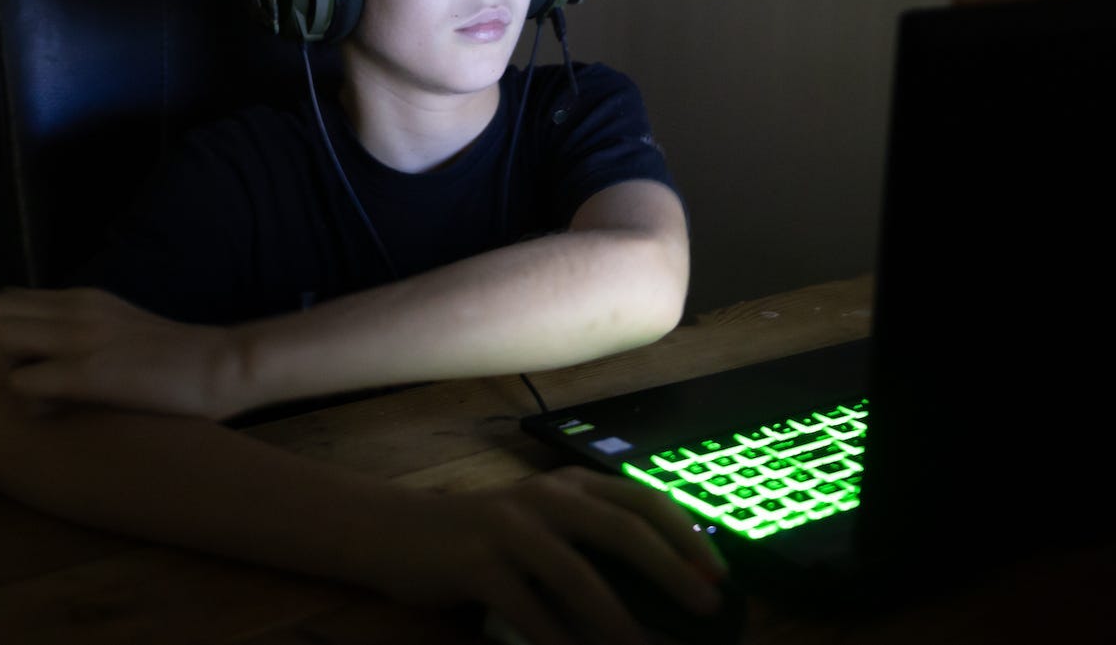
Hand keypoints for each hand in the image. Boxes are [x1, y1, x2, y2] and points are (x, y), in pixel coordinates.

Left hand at [0, 286, 252, 420]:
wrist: (224, 365)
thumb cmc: (182, 363)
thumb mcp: (126, 333)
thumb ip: (92, 336)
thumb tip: (64, 361)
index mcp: (83, 299)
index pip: (8, 300)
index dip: (1, 338)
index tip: (23, 368)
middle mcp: (75, 309)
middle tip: (17, 385)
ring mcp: (80, 337)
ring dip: (1, 373)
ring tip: (33, 399)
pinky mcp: (89, 372)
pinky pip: (22, 382)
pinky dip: (25, 402)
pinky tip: (54, 415)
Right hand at [369, 466, 728, 644]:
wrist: (396, 532)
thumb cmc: (479, 537)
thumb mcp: (538, 525)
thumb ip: (586, 541)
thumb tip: (660, 590)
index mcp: (569, 485)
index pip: (644, 500)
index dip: (687, 536)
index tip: (719, 574)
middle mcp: (545, 498)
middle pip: (623, 530)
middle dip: (672, 570)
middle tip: (705, 607)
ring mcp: (510, 529)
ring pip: (579, 578)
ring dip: (619, 623)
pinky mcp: (479, 565)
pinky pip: (531, 613)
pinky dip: (559, 643)